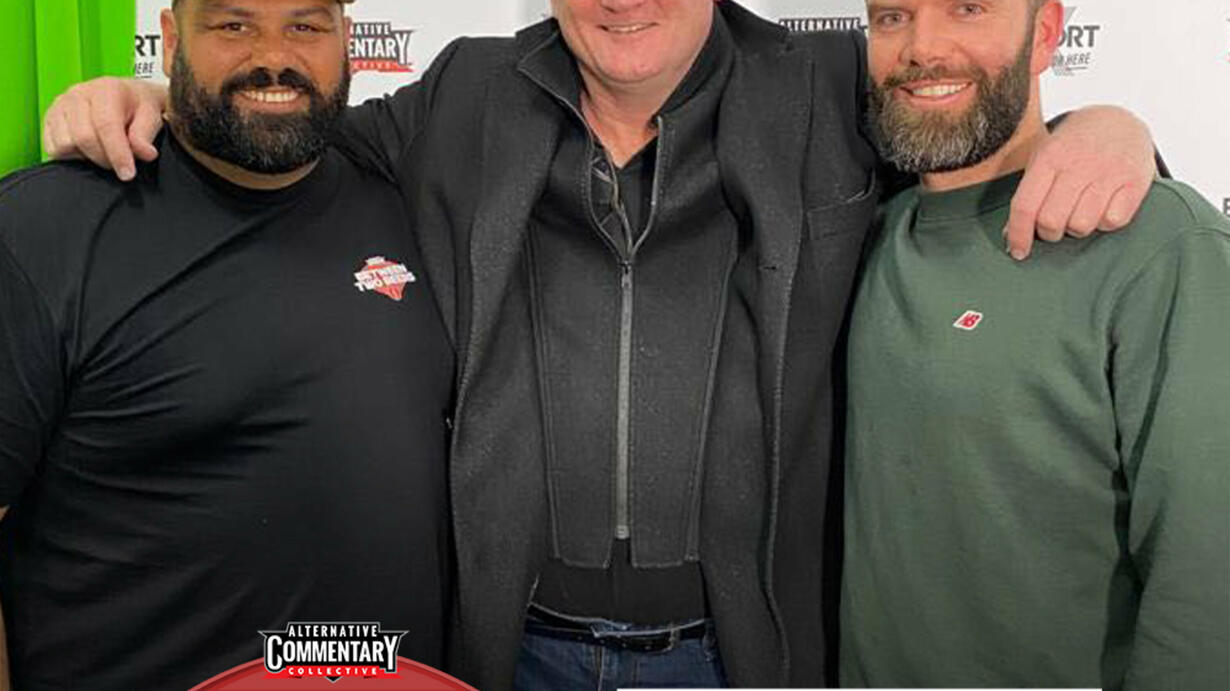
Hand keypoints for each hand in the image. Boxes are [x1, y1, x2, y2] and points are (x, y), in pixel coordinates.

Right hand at [42, 78, 168, 181]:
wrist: (125, 96)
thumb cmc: (138, 106)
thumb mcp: (151, 116)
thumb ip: (145, 135)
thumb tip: (145, 153)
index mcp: (105, 89)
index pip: (106, 125)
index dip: (117, 153)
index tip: (127, 173)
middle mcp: (78, 94)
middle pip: (84, 137)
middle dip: (104, 158)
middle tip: (120, 162)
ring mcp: (60, 105)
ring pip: (65, 144)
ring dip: (87, 157)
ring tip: (104, 151)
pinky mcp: (49, 119)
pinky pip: (52, 148)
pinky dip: (70, 156)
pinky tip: (87, 150)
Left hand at [1005, 105, 1155, 260]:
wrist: (1119, 120)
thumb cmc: (1073, 146)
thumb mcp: (1043, 157)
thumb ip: (1028, 194)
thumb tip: (1012, 238)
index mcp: (1050, 157)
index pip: (1025, 206)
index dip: (1018, 234)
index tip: (1017, 251)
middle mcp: (1079, 163)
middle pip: (1052, 221)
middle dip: (1048, 232)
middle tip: (1053, 224)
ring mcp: (1110, 171)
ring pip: (1082, 225)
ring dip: (1076, 228)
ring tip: (1078, 212)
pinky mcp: (1136, 181)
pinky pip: (1112, 222)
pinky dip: (1104, 222)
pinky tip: (1102, 207)